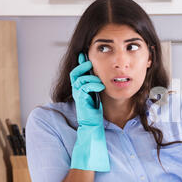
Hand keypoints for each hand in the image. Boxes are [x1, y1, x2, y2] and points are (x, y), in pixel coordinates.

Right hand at [70, 53, 109, 171]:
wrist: (93, 127)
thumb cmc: (97, 113)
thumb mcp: (98, 96)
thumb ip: (99, 86)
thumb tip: (106, 77)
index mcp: (81, 88)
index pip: (79, 72)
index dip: (81, 63)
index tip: (85, 53)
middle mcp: (77, 91)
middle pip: (75, 73)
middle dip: (81, 65)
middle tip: (88, 59)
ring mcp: (78, 96)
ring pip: (78, 79)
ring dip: (89, 75)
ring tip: (98, 76)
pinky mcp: (81, 101)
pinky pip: (83, 88)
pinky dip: (92, 84)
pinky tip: (100, 85)